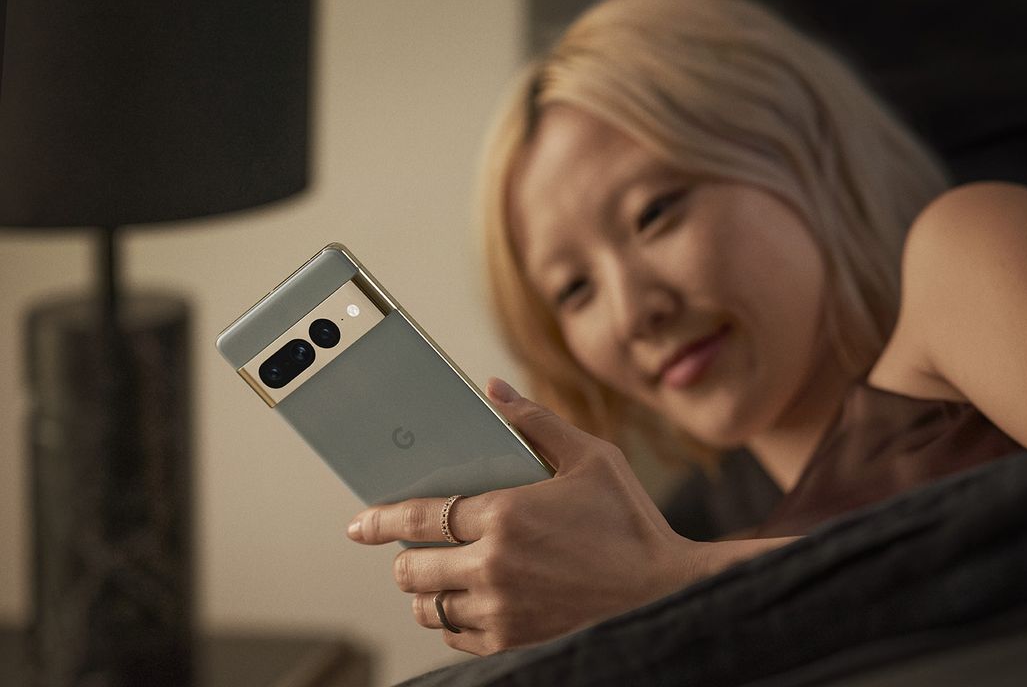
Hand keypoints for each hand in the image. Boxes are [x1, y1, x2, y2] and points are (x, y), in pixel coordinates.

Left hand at [346, 378, 699, 654]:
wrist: (665, 592)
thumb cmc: (631, 523)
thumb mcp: (592, 458)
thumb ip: (536, 422)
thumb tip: (493, 389)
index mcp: (507, 514)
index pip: (419, 518)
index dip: (379, 520)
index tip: (358, 523)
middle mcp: (494, 565)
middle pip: (411, 568)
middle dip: (403, 557)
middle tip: (413, 549)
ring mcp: (501, 609)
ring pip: (427, 606)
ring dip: (425, 590)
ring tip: (441, 574)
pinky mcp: (513, 639)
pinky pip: (454, 635)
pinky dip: (451, 620)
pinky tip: (470, 601)